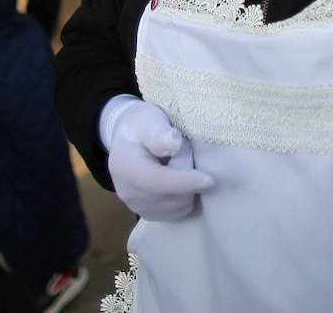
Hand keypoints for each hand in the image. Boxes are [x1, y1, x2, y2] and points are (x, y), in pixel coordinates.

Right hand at [103, 97, 212, 221]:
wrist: (130, 138)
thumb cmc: (143, 124)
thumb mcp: (148, 118)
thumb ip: (159, 130)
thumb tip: (173, 145)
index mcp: (124, 166)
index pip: (156, 181)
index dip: (183, 182)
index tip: (208, 180)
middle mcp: (127, 192)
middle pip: (173, 195)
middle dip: (188, 172)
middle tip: (182, 148)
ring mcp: (138, 207)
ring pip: (181, 205)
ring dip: (188, 184)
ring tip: (177, 161)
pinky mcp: (150, 215)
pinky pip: (181, 211)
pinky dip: (186, 194)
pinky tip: (177, 177)